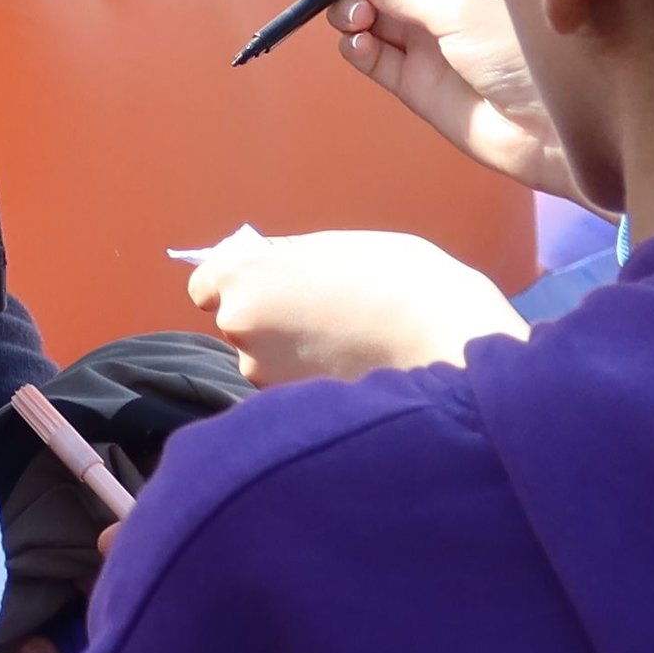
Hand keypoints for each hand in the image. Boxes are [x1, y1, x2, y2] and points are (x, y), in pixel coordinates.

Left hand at [184, 227, 525, 387]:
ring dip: (288, 349)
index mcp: (245, 279)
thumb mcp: (334, 246)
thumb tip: (258, 263)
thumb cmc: (399, 279)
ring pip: (262, 356)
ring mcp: (263, 373)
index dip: (235, 281)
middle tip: (321, 306)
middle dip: (266, 314)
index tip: (267, 280)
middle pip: (237, 320)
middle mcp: (240, 329)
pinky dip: (308, 376)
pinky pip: (288, 384)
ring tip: (343, 337)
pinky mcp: (290, 406)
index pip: (205, 284)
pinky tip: (348, 363)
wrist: (448, 340)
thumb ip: (284, 258)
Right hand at [302, 0, 576, 197]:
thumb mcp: (460, 8)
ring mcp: (429, 46)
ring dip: (350, 10)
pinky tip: (359, 43)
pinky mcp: (417, 86)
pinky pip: (373, 58)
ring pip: (370, 17)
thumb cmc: (521, 53)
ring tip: (355, 18)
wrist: (552, 130)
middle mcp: (445, 5)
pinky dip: (356, 48)